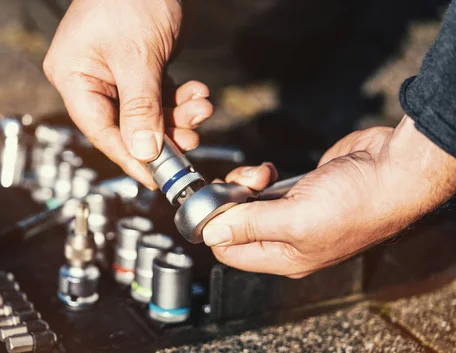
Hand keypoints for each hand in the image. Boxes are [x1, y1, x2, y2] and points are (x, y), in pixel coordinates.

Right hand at [43, 0, 212, 188]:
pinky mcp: (140, 68)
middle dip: (162, 133)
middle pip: (127, 125)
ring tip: (201, 107)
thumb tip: (144, 152)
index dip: (129, 157)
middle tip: (190, 141)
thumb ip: (140, 108)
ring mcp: (116, 74)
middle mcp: (91, 78)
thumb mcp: (137, 57)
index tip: (155, 178)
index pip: (100, 129)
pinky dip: (180, 100)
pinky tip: (198, 94)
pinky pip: (159, 96)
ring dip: (178, 116)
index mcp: (73, 75)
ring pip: (148, 113)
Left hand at [203, 116, 455, 277]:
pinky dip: (260, 176)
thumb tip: (211, 235)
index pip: (230, 253)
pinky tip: (270, 171)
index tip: (211, 202)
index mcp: (286, 258)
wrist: (394, 169)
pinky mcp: (300, 191)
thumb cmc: (358, 201)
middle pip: (236, 225)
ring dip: (245, 184)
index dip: (214, 229)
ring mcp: (294, 214)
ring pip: (248, 203)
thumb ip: (249, 226)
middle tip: (241, 184)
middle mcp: (287, 240)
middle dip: (231, 201)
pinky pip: (264, 188)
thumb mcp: (296, 218)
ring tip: (263, 174)